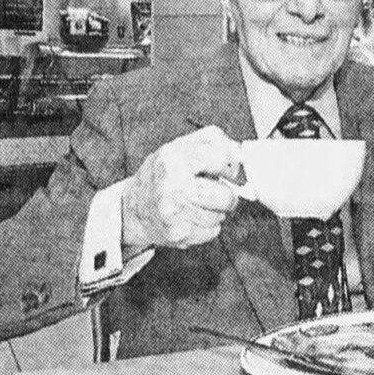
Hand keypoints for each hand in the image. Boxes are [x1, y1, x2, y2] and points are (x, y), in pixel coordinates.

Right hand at [121, 126, 241, 249]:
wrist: (134, 207)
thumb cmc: (162, 175)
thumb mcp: (180, 146)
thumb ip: (212, 140)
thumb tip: (239, 152)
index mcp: (175, 158)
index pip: (221, 159)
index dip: (230, 167)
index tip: (226, 171)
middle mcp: (173, 185)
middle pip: (225, 196)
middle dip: (227, 195)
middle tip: (217, 192)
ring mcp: (175, 212)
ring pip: (220, 215)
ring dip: (216, 210)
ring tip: (198, 203)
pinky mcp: (178, 233)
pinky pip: (212, 231)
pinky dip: (207, 226)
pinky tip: (192, 217)